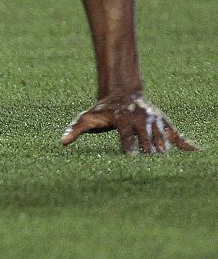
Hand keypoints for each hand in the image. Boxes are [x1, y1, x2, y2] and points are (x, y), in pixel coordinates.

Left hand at [61, 93, 198, 154]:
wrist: (122, 94)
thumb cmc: (102, 111)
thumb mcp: (86, 118)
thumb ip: (75, 130)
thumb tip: (61, 142)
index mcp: (122, 120)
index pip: (126, 136)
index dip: (129, 147)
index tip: (131, 157)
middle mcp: (140, 120)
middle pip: (146, 139)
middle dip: (148, 151)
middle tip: (151, 165)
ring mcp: (153, 121)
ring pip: (162, 138)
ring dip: (164, 151)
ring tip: (166, 165)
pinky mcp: (163, 123)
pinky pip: (177, 134)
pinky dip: (186, 143)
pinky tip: (197, 152)